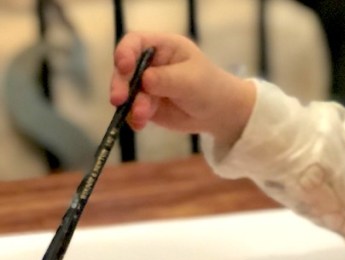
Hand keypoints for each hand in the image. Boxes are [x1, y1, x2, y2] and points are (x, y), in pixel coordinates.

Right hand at [109, 31, 255, 145]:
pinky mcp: (146, 104)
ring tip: (142, 117)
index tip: (123, 66)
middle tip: (119, 99)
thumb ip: (167, 79)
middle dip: (120, 83)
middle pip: (124, 68)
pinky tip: (140, 124)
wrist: (219, 114)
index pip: (135, 42)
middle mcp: (149, 63)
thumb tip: (145, 80)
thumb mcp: (191, 81)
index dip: (124, 52)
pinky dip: (134, 117)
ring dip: (130, 105)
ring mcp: (145, 84)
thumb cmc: (209, 88)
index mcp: (162, 47)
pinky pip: (132, 109)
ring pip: (127, 91)